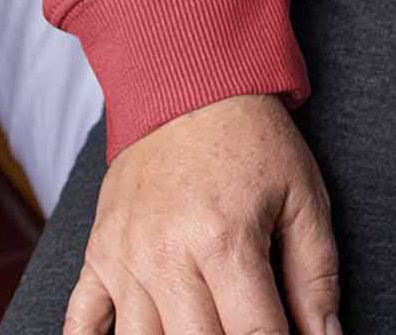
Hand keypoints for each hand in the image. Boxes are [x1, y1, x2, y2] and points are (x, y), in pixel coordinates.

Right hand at [64, 92, 339, 334]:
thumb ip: (316, 273)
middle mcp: (168, 258)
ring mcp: (126, 261)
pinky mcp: (98, 257)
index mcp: (226, 241)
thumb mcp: (303, 196)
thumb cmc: (255, 142)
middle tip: (246, 329)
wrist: (191, 85)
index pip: (254, 334)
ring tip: (203, 331)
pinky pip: (79, 323)